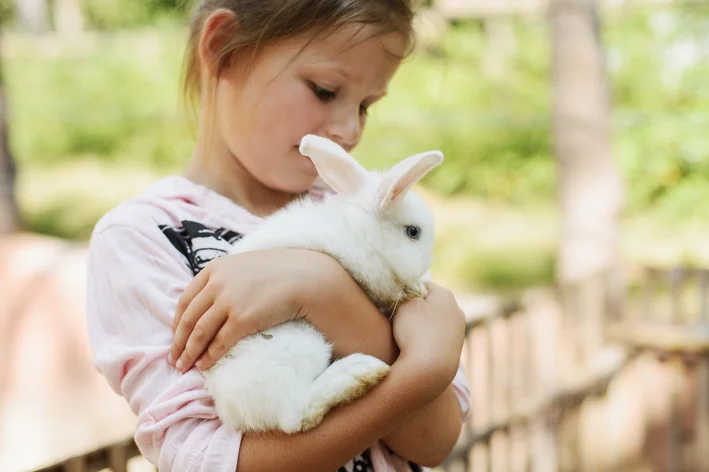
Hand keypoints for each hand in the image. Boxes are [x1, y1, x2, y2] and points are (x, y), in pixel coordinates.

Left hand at [168, 249, 331, 372]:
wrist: (303, 277)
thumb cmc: (277, 272)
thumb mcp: (242, 266)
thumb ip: (224, 278)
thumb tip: (210, 300)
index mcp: (214, 269)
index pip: (185, 300)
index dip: (176, 322)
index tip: (175, 337)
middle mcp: (217, 284)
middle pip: (188, 319)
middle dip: (178, 342)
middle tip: (173, 359)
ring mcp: (228, 302)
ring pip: (199, 333)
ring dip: (189, 353)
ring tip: (184, 367)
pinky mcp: (242, 319)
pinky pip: (219, 343)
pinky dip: (208, 357)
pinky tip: (204, 366)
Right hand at [392, 282, 465, 387]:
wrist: (429, 369)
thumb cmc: (414, 331)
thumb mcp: (404, 304)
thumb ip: (406, 293)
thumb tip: (409, 292)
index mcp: (445, 294)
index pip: (423, 285)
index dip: (407, 293)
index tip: (396, 304)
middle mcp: (457, 309)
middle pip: (432, 303)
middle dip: (417, 308)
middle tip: (400, 318)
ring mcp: (459, 330)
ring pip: (436, 320)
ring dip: (423, 324)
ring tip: (408, 335)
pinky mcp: (457, 348)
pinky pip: (439, 336)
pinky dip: (429, 338)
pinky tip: (418, 346)